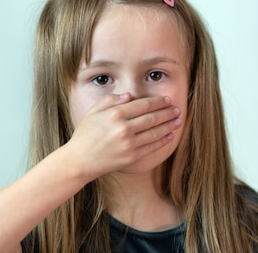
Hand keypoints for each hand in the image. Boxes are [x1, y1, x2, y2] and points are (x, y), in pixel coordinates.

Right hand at [64, 93, 180, 180]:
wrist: (79, 160)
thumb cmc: (85, 134)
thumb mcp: (93, 112)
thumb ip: (111, 100)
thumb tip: (130, 95)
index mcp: (115, 114)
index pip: (143, 105)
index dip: (158, 102)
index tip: (167, 100)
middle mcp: (123, 128)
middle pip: (152, 118)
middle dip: (167, 113)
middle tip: (177, 109)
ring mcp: (129, 144)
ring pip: (155, 132)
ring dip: (169, 125)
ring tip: (178, 120)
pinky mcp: (132, 157)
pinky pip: (152, 147)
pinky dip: (163, 140)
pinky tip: (170, 135)